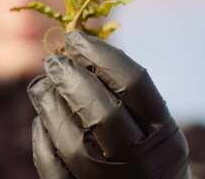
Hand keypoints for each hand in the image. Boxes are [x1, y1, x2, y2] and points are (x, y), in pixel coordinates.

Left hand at [28, 31, 189, 178]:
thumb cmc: (147, 159)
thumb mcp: (152, 129)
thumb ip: (124, 97)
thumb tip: (76, 51)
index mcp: (164, 137)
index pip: (134, 84)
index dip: (100, 54)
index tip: (76, 39)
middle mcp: (142, 164)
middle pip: (103, 114)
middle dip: (72, 81)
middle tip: (53, 62)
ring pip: (73, 143)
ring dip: (50, 107)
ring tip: (41, 87)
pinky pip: (55, 170)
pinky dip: (43, 140)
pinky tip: (42, 121)